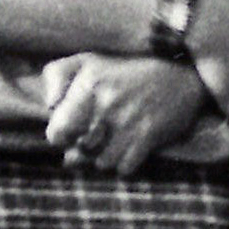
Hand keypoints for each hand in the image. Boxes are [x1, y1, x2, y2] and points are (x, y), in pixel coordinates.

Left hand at [40, 52, 213, 172]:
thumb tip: (49, 105)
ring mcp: (128, 122)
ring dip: (103, 159)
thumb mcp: (87, 60)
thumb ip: (56, 74)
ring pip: (101, 163)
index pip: (58, 131)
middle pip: (79, 151)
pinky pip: (124, 168)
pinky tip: (127, 150)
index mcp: (89, 85)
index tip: (70, 132)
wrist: (179, 74)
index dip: (60, 136)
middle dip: (81, 151)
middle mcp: (106, 104)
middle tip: (91, 140)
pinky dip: (123, 165)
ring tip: (109, 144)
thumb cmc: (126, 69)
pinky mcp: (149, 136)